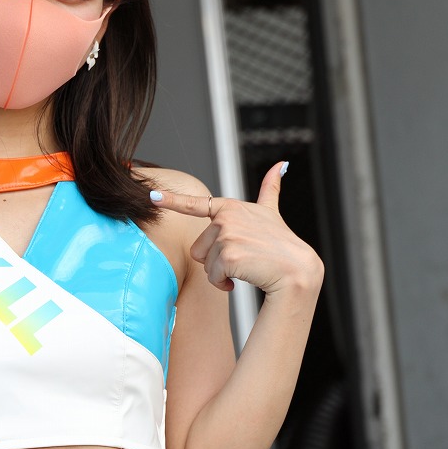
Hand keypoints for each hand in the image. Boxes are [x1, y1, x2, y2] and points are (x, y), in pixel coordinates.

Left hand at [151, 161, 323, 295]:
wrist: (296, 270)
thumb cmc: (281, 244)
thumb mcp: (271, 213)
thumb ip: (270, 190)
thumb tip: (281, 165)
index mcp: (230, 207)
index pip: (195, 205)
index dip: (170, 200)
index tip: (152, 196)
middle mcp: (226, 218)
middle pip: (198, 249)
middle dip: (216, 260)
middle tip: (242, 257)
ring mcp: (227, 236)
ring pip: (206, 264)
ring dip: (222, 273)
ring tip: (246, 266)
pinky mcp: (228, 256)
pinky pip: (214, 277)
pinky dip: (226, 283)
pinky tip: (245, 276)